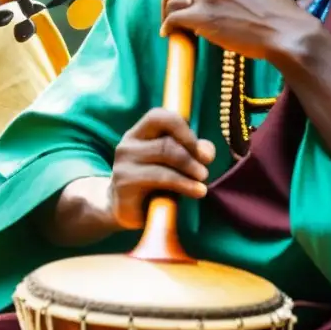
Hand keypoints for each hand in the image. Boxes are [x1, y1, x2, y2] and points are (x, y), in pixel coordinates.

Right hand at [109, 109, 215, 229]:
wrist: (126, 212)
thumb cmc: (153, 185)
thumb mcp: (174, 166)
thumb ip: (192, 153)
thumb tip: (207, 151)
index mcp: (137, 135)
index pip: (158, 117)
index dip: (182, 128)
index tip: (199, 150)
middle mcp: (127, 146)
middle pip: (166, 141)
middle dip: (192, 156)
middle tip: (205, 172)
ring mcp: (123, 165)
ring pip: (165, 156)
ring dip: (191, 169)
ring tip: (203, 184)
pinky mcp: (125, 185)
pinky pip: (161, 177)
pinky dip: (185, 184)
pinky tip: (198, 191)